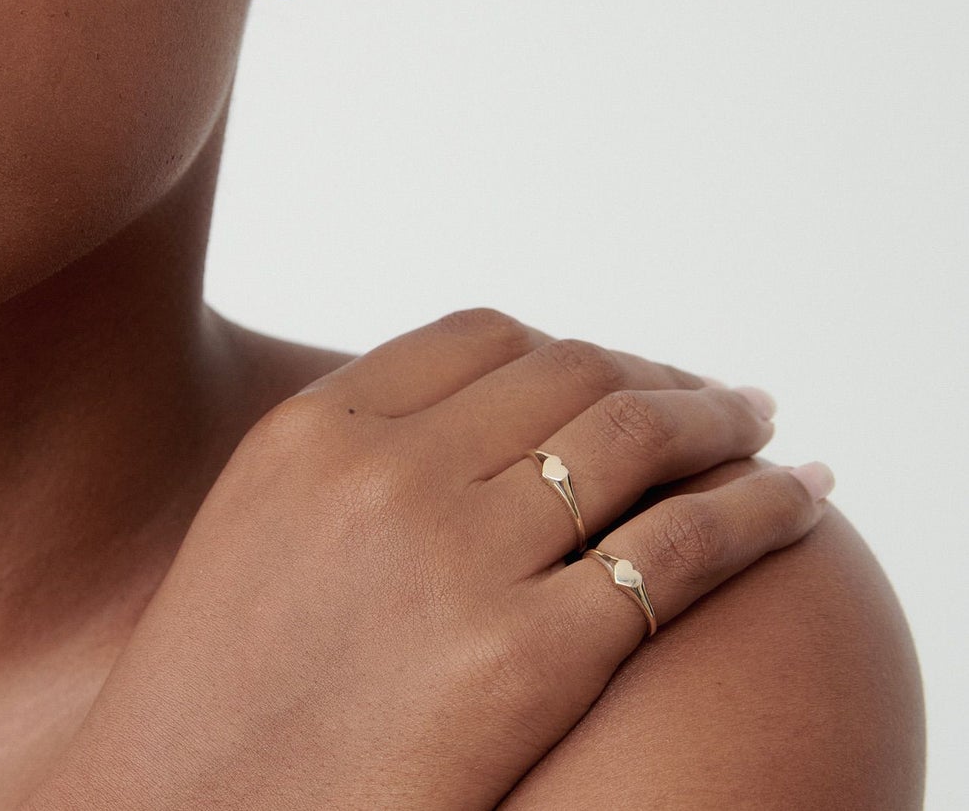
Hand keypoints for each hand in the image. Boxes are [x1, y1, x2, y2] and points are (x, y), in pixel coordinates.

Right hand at [23, 309, 830, 810]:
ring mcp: (459, 558)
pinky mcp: (528, 659)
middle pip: (568, 370)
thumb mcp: (258, 521)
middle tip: (708, 393)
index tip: (612, 367)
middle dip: (653, 372)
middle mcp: (389, 471)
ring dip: (718, 418)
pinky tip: (799, 495)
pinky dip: (759, 507)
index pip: (481, 338)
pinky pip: (679, 549)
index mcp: (316, 430)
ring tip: (758, 422)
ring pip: (634, 436)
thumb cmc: (223, 685)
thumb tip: (475, 417)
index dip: (567, 344)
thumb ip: (353, 450)